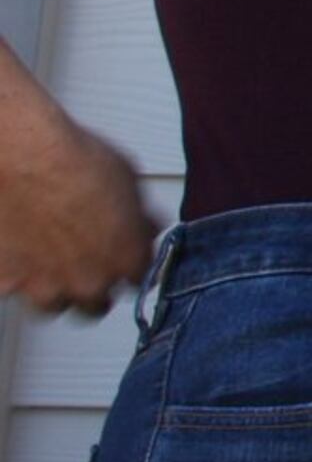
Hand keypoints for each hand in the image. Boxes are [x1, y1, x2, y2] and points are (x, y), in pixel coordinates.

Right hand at [0, 107, 158, 317]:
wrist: (24, 156)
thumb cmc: (74, 160)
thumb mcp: (130, 180)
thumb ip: (140, 216)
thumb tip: (147, 223)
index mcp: (127, 259)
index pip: (139, 280)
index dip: (128, 268)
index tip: (120, 259)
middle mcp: (90, 281)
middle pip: (96, 304)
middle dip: (94, 287)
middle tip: (84, 265)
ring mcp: (46, 286)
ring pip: (54, 305)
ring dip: (54, 289)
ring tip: (49, 264)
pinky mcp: (7, 282)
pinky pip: (13, 289)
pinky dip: (15, 276)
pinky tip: (17, 253)